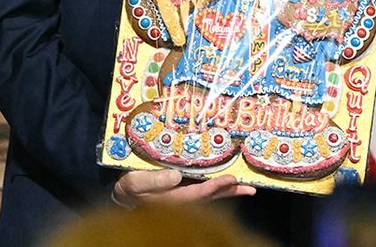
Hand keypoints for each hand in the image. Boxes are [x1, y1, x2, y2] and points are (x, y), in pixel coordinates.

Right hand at [113, 169, 254, 208]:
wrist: (125, 193)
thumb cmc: (129, 188)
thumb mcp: (135, 183)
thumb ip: (153, 181)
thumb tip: (175, 176)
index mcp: (172, 199)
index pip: (198, 193)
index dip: (215, 186)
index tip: (231, 179)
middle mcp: (182, 198)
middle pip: (212, 196)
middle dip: (231, 191)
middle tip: (250, 188)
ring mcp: (185, 195)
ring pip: (211, 193)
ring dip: (229, 190)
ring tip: (248, 187)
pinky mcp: (184, 189)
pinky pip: (205, 188)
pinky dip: (218, 185)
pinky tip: (230, 182)